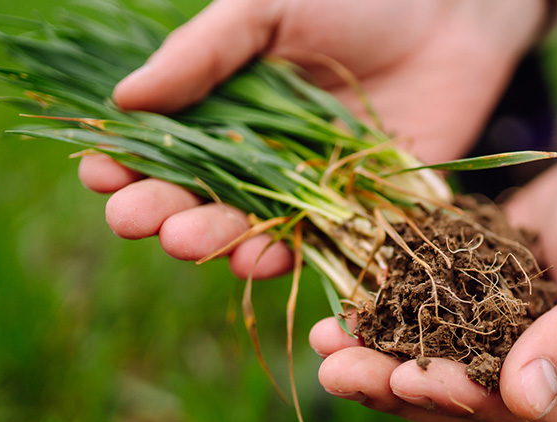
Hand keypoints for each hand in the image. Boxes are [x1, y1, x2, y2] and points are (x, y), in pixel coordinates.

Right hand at [79, 0, 547, 273]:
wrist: (456, 9)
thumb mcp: (267, 8)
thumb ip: (203, 54)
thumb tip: (123, 100)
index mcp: (228, 106)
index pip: (166, 143)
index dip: (129, 160)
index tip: (100, 172)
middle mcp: (263, 155)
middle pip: (203, 195)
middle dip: (164, 208)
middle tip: (132, 219)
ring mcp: (311, 188)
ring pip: (254, 226)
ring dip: (217, 240)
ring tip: (185, 241)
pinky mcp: (362, 211)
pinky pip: (321, 244)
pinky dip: (289, 256)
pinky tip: (256, 261)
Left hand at [311, 130, 556, 421]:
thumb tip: (524, 400)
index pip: (523, 412)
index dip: (462, 397)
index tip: (406, 378)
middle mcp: (554, 397)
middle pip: (468, 405)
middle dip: (398, 387)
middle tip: (336, 371)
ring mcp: (513, 367)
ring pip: (437, 378)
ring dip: (376, 365)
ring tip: (324, 347)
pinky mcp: (481, 333)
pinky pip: (429, 338)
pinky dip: (385, 331)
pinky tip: (339, 321)